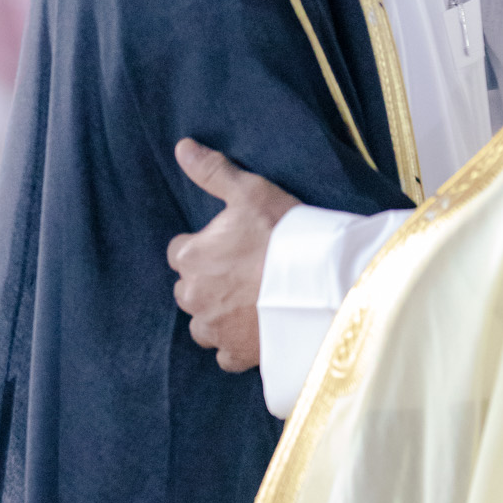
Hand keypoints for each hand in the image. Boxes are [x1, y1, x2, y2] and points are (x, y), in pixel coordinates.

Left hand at [167, 139, 299, 372]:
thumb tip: (182, 147)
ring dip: (217, 316)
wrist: (322, 284)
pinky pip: (224, 355)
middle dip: (208, 283)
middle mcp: (194, 297)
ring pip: (203, 325)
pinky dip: (234, 347)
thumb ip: (212, 171)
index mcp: (191, 257)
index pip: (180, 252)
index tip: (230, 245)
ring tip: (249, 303)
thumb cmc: (285, 234)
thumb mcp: (250, 192)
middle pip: (189, 290)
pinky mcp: (238, 355)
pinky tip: (255, 332)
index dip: (204, 247)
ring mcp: (215, 330)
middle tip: (244, 273)